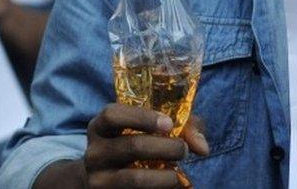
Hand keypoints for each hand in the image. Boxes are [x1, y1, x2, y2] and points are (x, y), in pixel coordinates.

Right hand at [83, 104, 208, 187]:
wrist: (107, 181)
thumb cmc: (135, 145)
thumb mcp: (151, 129)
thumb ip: (182, 126)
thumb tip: (202, 148)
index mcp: (100, 127)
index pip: (112, 115)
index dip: (142, 117)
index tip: (169, 124)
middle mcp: (94, 153)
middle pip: (132, 146)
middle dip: (167, 148)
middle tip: (183, 150)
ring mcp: (98, 180)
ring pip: (134, 178)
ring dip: (167, 177)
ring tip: (180, 175)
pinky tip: (173, 188)